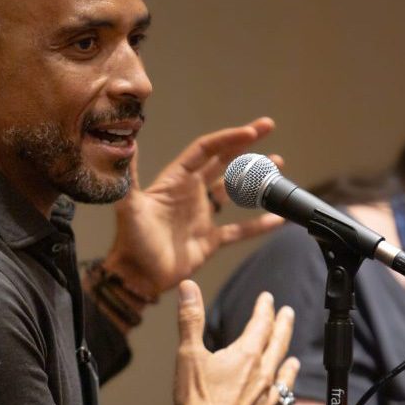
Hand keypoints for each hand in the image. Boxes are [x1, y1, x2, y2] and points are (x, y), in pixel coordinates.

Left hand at [103, 118, 283, 299]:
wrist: (138, 277)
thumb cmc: (132, 241)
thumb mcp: (131, 206)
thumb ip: (130, 175)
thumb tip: (126, 143)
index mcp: (175, 181)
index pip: (205, 151)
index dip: (227, 139)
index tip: (251, 132)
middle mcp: (191, 193)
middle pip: (223, 162)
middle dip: (244, 145)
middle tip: (268, 127)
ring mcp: (202, 216)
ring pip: (235, 190)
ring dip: (255, 177)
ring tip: (278, 164)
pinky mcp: (210, 240)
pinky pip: (239, 230)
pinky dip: (258, 225)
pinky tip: (278, 218)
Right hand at [174, 280, 298, 404]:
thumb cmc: (197, 398)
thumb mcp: (188, 353)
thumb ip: (190, 318)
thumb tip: (188, 287)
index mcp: (245, 356)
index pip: (260, 324)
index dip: (264, 309)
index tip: (267, 298)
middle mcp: (262, 374)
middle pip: (278, 345)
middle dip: (283, 326)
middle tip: (288, 313)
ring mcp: (268, 399)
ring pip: (284, 376)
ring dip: (288, 363)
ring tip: (293, 358)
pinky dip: (283, 398)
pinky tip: (282, 399)